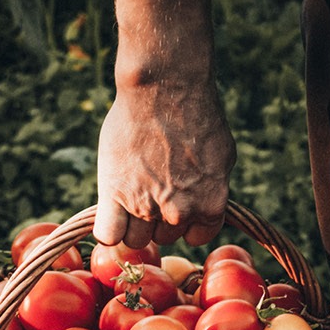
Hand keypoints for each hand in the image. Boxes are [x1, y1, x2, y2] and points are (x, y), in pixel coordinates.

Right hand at [93, 79, 233, 247]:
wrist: (164, 91)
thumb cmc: (196, 118)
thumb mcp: (221, 159)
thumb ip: (210, 190)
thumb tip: (204, 206)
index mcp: (211, 206)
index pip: (196, 238)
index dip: (186, 223)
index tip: (178, 205)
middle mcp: (180, 212)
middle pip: (163, 237)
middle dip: (158, 220)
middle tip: (151, 188)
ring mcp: (146, 206)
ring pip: (136, 239)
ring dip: (132, 223)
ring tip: (132, 192)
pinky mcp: (114, 194)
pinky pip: (108, 235)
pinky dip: (108, 231)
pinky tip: (110, 213)